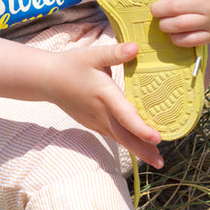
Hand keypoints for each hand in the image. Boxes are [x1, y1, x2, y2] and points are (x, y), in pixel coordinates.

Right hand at [42, 40, 163, 167]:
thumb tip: (136, 47)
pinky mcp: (93, 124)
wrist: (48, 80)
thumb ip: (115, 53)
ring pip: (120, 139)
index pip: (126, 117)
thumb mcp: (93, 55)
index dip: (142, 129)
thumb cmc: (72, 65)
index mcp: (105, 96)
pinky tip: (139, 146)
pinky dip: (127, 142)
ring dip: (138, 150)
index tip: (157, 138)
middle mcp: (101, 114)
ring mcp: (96, 122)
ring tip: (156, 160)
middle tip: (161, 163)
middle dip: (143, 150)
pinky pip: (113, 136)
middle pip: (125, 137)